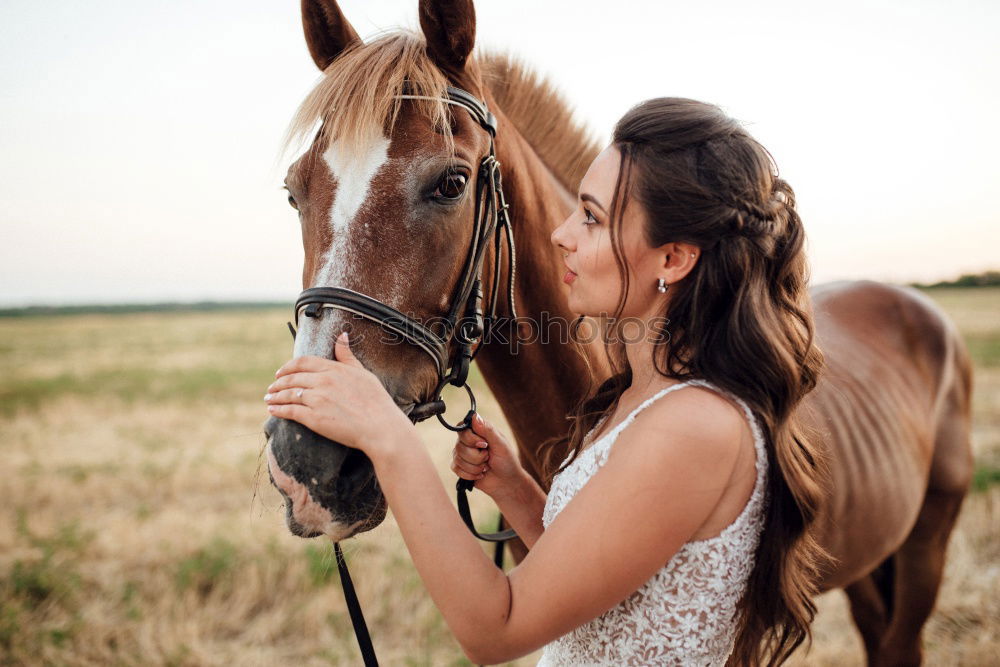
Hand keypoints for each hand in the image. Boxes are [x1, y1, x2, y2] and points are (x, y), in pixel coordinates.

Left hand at [264, 332, 411, 456]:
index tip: (280, 372)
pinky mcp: (314, 418)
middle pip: (292, 378)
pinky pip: (290, 411)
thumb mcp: (363, 373)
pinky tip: (273, 411)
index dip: (288, 367)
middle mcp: (322, 382)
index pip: (303, 362)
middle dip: (278, 383)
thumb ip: (347, 356)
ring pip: (288, 394)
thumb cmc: (376, 401)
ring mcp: (317, 400)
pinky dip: (279, 410)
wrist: (380, 426)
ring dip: (275, 396)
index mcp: (334, 369)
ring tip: (268, 399)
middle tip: (271, 388)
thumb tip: (341, 336)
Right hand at [452, 412, 524, 498]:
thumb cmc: (507, 461)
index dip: (470, 438)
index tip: (483, 444)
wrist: (507, 482)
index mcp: (478, 431)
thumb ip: (488, 430)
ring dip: (475, 467)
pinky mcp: (460, 467)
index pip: (462, 428)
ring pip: (458, 459)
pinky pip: (456, 469)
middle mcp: (468, 441)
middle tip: (488, 457)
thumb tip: (474, 416)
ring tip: (486, 467)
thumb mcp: (501, 444)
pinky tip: (480, 474)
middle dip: (476, 456)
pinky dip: (470, 474)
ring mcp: (463, 454)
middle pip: (459, 445)